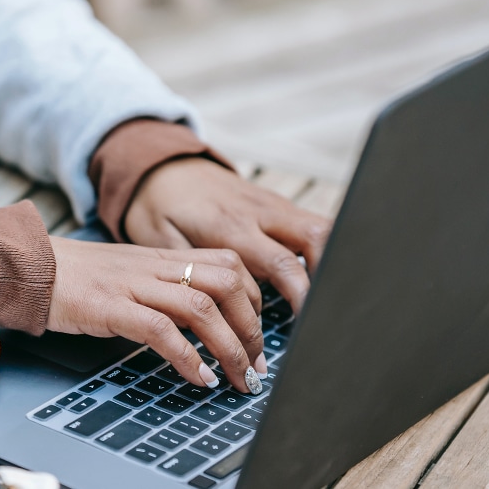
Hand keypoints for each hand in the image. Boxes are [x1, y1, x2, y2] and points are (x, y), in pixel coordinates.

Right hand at [47, 237, 265, 393]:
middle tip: (256, 364)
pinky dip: (187, 358)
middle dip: (251, 328)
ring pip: (201, 309)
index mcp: (165, 256)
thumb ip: (168, 285)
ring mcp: (135, 285)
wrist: (33, 267)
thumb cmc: (82, 276)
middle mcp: (157, 267)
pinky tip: (198, 378)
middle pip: (226, 284)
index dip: (254, 300)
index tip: (257, 335)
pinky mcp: (112, 307)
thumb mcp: (134, 271)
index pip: (229, 265)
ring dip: (229, 349)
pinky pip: (161, 331)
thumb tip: (205, 318)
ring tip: (238, 378)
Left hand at [125, 158, 332, 311]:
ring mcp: (271, 205)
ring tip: (322, 299)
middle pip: (315, 238)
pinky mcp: (276, 204)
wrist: (163, 167)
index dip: (301, 294)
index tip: (306, 321)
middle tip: (320, 312)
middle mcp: (258, 212)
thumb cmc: (158, 207)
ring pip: (322, 227)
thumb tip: (207, 313)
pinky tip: (317, 278)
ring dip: (330, 261)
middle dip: (326, 276)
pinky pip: (311, 224)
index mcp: (230, 226)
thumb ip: (188, 271)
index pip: (281, 262)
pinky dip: (321, 250)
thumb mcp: (159, 240)